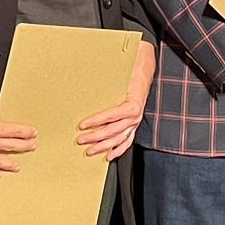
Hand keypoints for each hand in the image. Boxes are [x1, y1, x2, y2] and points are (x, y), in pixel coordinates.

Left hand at [78, 40, 157, 158]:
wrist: (144, 69)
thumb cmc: (132, 70)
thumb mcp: (121, 72)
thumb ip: (106, 75)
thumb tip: (88, 71)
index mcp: (132, 105)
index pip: (110, 116)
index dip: (95, 122)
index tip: (82, 125)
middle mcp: (134, 116)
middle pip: (112, 131)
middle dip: (95, 137)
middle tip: (80, 140)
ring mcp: (134, 122)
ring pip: (118, 139)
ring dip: (103, 146)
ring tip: (90, 150)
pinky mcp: (134, 125)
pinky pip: (127, 141)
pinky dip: (118, 150)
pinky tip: (109, 155)